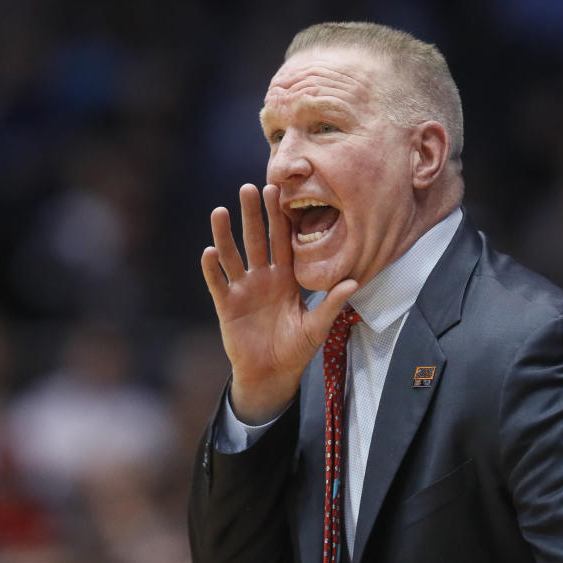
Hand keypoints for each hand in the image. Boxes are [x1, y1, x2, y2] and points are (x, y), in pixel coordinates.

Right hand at [201, 184, 357, 423]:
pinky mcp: (227, 305)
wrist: (271, 374)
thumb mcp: (317, 327)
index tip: (278, 192)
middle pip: (256, 240)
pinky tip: (209, 251)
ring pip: (232, 256)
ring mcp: (243, 290)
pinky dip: (212, 268)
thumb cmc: (296, 350)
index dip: (280, 218)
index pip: (282, 242)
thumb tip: (353, 281)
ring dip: (225, 234)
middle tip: (248, 187)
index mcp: (286, 278)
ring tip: (220, 211)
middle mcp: (263, 278)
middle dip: (252, 215)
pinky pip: (218, 283)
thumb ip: (332, 304)